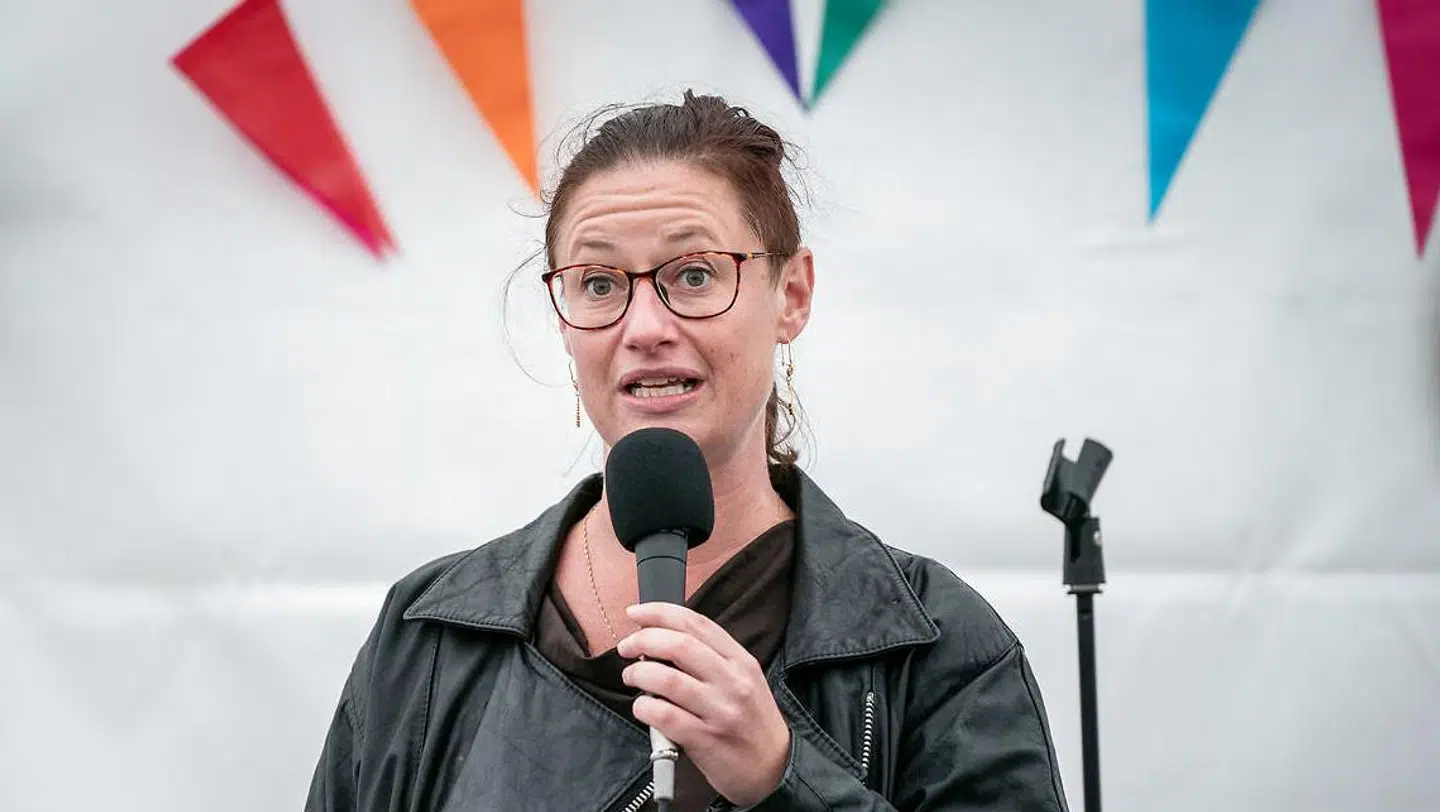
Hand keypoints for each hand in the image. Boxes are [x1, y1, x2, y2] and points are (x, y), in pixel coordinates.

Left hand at [617, 602, 789, 806]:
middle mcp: (732, 682)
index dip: (660, 612)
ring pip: (667, 680)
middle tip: (626, 647)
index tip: (636, 613)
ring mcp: (720, 711)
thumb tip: (663, 639)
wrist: (775, 769)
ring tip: (632, 677)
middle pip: (679, 645)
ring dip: (639, 674)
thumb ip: (711, 659)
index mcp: (741, 661)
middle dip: (642, 640)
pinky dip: (644, 707)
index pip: (697, 623)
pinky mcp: (705, 739)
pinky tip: (642, 708)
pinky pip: (664, 716)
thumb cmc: (751, 722)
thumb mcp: (744, 681)